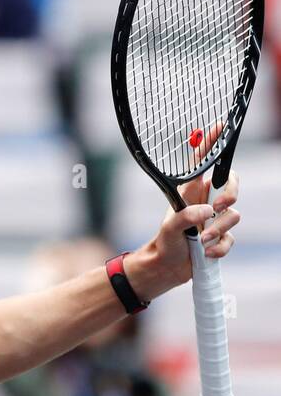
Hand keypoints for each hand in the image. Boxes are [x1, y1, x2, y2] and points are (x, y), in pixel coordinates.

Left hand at [128, 121, 241, 301]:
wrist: (165, 269)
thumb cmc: (163, 244)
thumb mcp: (169, 229)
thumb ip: (185, 217)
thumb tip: (208, 212)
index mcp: (189, 192)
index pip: (202, 164)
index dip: (210, 144)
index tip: (218, 126)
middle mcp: (204, 202)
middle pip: (230, 185)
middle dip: (230, 195)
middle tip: (219, 208)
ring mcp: (213, 220)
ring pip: (234, 215)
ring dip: (219, 231)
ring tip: (200, 242)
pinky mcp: (220, 237)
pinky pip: (231, 239)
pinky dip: (220, 248)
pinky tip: (206, 253)